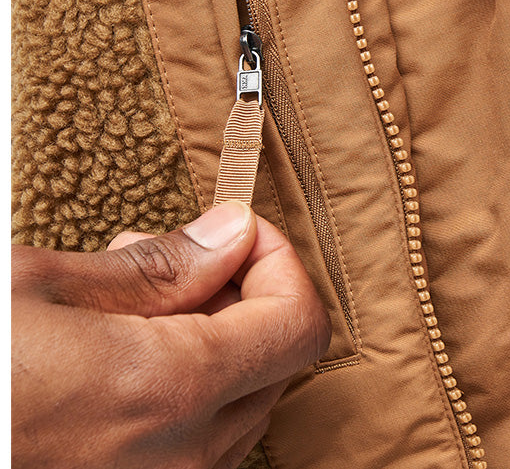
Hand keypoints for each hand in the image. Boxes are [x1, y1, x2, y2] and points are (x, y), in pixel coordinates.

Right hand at [12, 202, 330, 468]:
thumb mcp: (42, 285)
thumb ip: (159, 266)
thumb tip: (233, 232)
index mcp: (167, 388)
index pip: (298, 323)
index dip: (281, 263)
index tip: (241, 231)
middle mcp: (176, 458)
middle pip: (277, 361)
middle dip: (242, 293)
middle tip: (172, 254)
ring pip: (242, 402)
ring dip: (213, 337)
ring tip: (129, 298)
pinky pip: (199, 442)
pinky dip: (186, 385)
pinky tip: (123, 350)